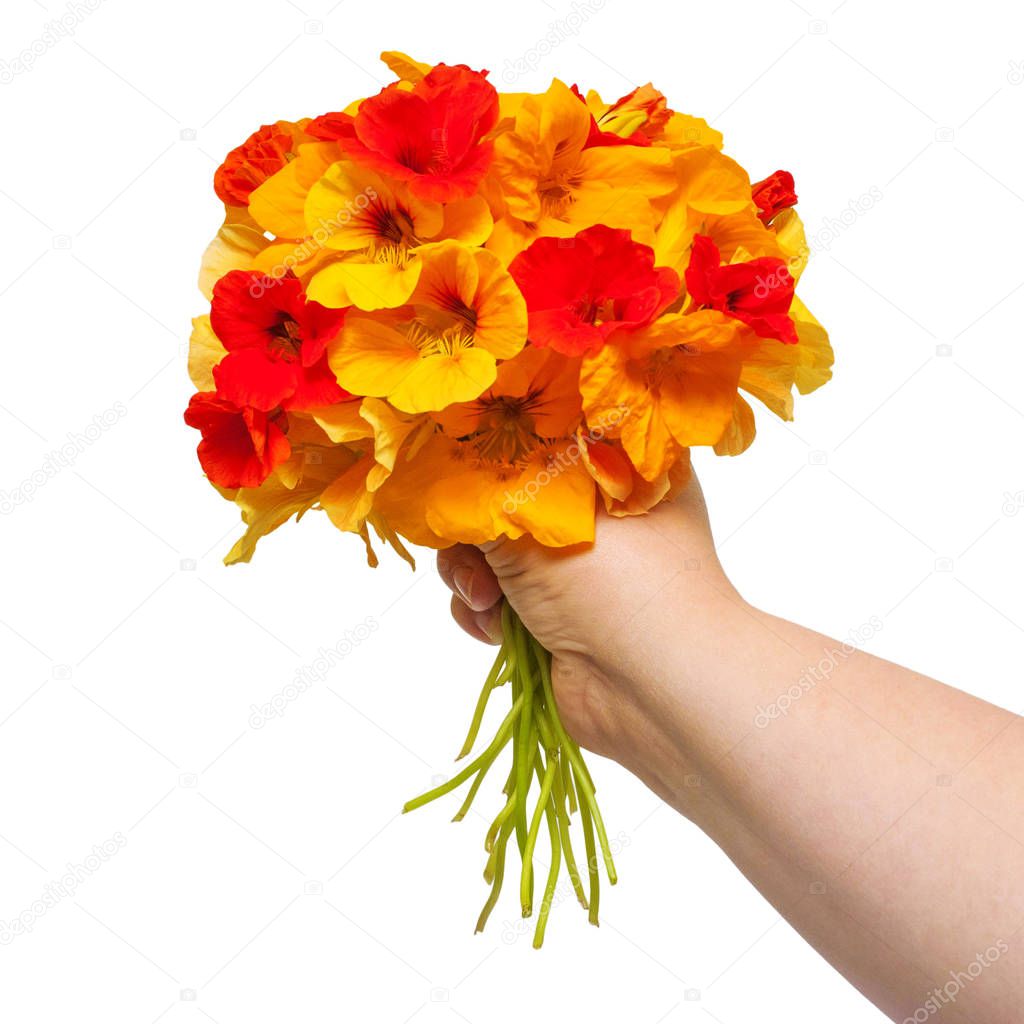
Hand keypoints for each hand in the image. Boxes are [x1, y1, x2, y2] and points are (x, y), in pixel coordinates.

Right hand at [437, 467, 740, 772]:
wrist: (654, 692)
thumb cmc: (622, 584)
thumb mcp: (544, 522)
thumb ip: (487, 494)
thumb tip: (446, 475)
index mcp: (623, 471)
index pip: (549, 439)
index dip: (505, 451)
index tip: (470, 468)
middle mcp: (601, 517)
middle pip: (510, 499)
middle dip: (479, 528)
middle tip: (476, 551)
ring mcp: (578, 571)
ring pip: (494, 552)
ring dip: (475, 576)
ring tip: (486, 599)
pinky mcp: (553, 618)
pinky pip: (495, 600)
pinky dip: (485, 613)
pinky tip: (494, 629)